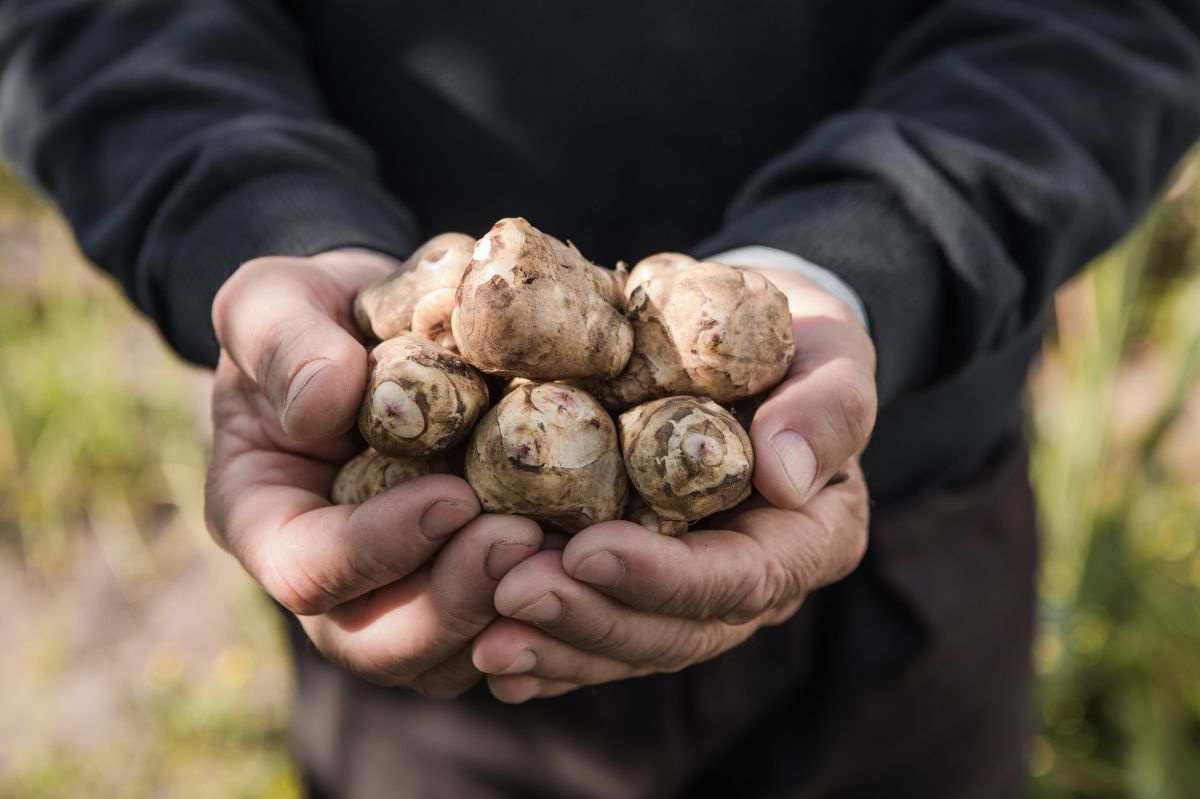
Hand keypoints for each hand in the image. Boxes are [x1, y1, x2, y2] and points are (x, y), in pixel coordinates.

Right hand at [205, 250, 541, 697]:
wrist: (379, 326)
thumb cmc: (314, 313)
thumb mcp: (276, 303)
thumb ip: (284, 346)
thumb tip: (324, 405)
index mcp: (266, 520)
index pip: (307, 570)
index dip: (377, 549)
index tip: (451, 497)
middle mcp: (331, 580)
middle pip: (378, 644)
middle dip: (454, 602)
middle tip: (522, 537)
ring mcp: (398, 595)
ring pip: (447, 657)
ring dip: (508, 615)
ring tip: (565, 551)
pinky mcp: (464, 587)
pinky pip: (504, 632)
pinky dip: (549, 608)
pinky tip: (594, 557)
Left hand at [472, 270, 875, 700]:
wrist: (756, 345)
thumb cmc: (802, 346)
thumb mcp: (833, 358)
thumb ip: (826, 412)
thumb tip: (784, 477)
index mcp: (807, 541)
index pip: (740, 580)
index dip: (663, 578)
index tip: (588, 549)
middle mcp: (749, 583)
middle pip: (673, 632)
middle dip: (589, 621)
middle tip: (509, 594)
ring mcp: (691, 592)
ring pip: (625, 643)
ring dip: (553, 645)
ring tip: (481, 640)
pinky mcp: (641, 582)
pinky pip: (593, 625)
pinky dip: (542, 646)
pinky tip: (479, 650)